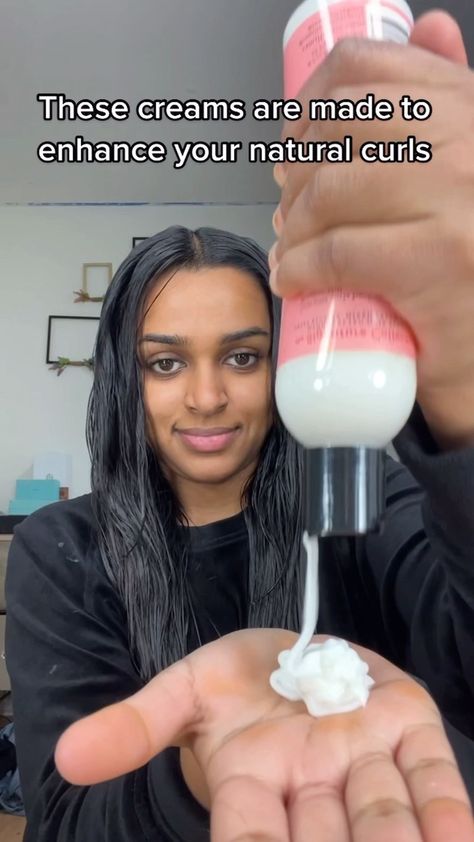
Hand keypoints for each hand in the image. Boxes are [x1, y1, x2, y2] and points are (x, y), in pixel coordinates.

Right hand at [55, 629, 472, 841]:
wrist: (296, 649)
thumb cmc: (240, 680)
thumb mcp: (185, 688)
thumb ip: (137, 724)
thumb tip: (67, 756)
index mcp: (251, 785)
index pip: (248, 839)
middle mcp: (311, 788)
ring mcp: (363, 760)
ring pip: (382, 820)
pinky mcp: (406, 727)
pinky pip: (430, 777)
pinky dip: (443, 810)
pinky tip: (454, 838)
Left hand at [271, 11, 473, 447]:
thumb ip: (452, 96)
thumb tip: (427, 25)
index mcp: (472, 108)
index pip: (366, 69)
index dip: (309, 101)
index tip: (293, 139)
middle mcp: (469, 143)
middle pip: (336, 132)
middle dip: (294, 172)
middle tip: (288, 208)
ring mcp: (457, 200)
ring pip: (330, 191)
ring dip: (290, 224)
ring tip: (290, 247)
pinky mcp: (438, 260)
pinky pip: (336, 250)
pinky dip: (299, 267)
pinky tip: (294, 278)